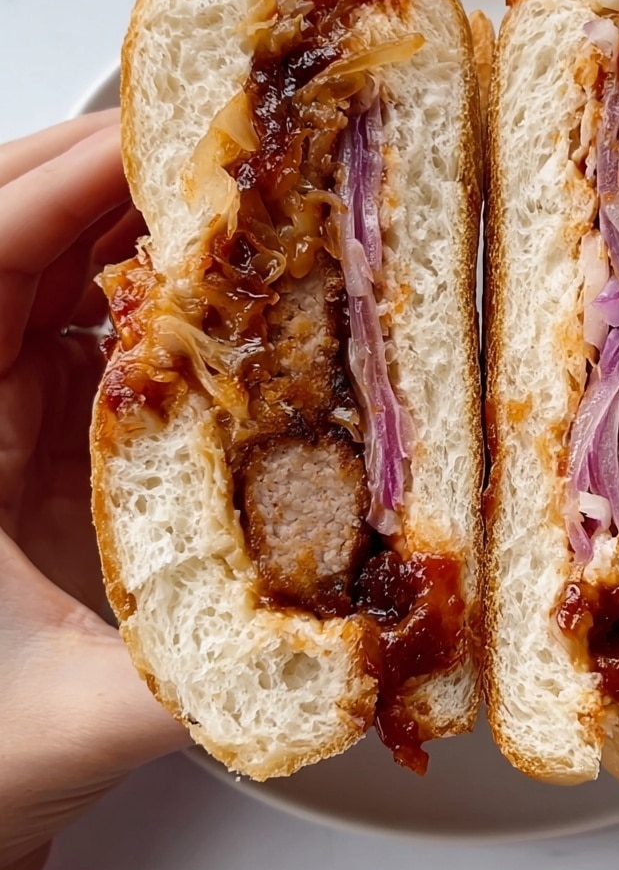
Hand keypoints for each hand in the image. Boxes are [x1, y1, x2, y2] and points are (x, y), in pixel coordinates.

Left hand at [0, 112, 186, 869]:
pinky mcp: (45, 428)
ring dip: (136, 220)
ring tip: (226, 193)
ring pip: (54, 266)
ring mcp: (3, 409)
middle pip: (14, 232)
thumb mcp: (74, 723)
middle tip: (211, 146)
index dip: (55, 185)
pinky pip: (93, 319)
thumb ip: (196, 680)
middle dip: (107, 173)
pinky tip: (214, 281)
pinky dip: (153, 284)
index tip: (148, 147)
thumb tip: (334, 643)